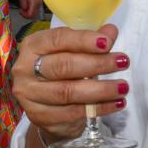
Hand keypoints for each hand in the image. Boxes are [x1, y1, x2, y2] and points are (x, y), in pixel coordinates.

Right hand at [12, 24, 128, 142]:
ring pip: (68, 92)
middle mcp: (25, 69)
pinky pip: (73, 112)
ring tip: (123, 86)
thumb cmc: (60, 72)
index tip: (108, 42)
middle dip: (96, 64)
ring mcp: (30, 95)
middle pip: (63, 66)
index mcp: (32, 46)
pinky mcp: (39, 116)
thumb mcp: (72, 52)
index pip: (57, 39)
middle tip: (122, 62)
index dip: (83, 40)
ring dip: (100, 89)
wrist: (47, 109)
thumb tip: (111, 31)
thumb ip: (91, 42)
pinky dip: (98, 108)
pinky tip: (116, 103)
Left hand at [16, 0, 42, 19]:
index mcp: (34, 3)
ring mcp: (40, 2)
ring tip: (24, 7)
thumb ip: (23, 4)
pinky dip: (31, 8)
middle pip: (34, 15)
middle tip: (21, 10)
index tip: (20, 11)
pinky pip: (36, 8)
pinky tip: (27, 4)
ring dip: (29, 11)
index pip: (30, 15)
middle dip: (27, 14)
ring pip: (35, 12)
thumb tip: (24, 10)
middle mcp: (39, 4)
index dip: (24, 15)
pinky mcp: (40, 1)